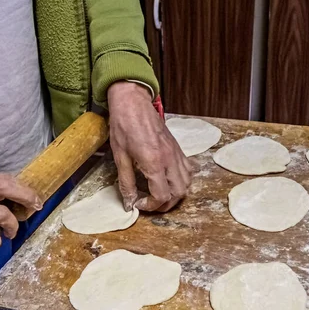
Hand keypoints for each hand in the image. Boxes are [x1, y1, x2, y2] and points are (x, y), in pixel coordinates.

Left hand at [108, 81, 191, 211]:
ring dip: (175, 194)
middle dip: (165, 205)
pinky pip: (188, 170)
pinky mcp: (178, 149)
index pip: (161, 195)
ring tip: (160, 194)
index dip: (151, 206)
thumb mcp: (120, 157)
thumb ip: (126, 182)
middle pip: (178, 194)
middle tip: (150, 203)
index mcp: (154, 162)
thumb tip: (129, 202)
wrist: (133, 103)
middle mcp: (169, 159)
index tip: (139, 204)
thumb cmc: (124, 126)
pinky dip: (182, 181)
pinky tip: (169, 180)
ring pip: (187, 184)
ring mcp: (176, 154)